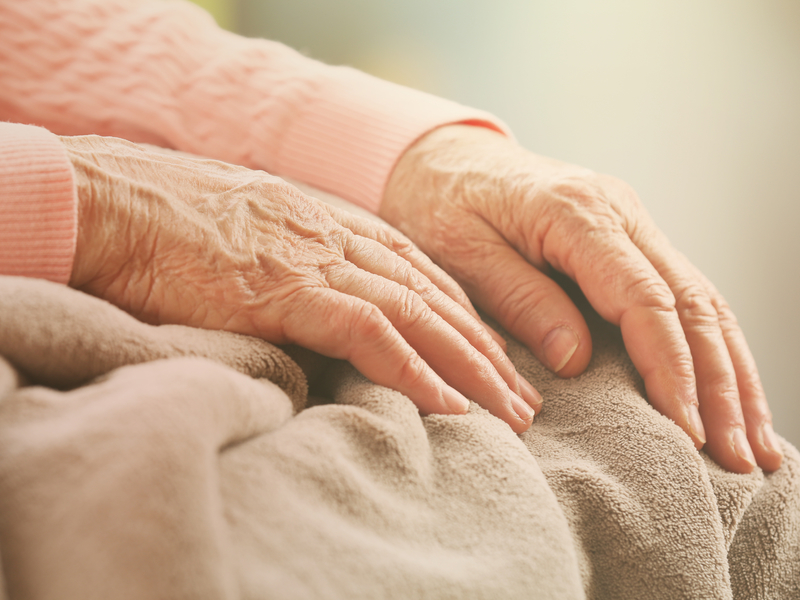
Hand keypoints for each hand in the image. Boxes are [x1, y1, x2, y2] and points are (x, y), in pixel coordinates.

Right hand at [62, 134, 539, 430]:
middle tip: (526, 398)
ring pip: (419, 316)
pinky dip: (413, 370)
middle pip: (436, 299)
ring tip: (511, 413)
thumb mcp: (255, 234)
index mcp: (334, 225)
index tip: (495, 359)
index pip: (423, 275)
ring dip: (471, 368)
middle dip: (487, 352)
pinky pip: (367, 332)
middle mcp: (339, 239)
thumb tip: (318, 305)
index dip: (467, 321)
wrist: (114, 201)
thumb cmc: (172, 223)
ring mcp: (316, 260)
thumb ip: (297, 263)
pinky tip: (448, 405)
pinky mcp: (286, 289)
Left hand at [381, 124, 782, 472]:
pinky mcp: (631, 243)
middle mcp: (621, 213)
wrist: (446, 161)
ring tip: (758, 445)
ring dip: (734, 375)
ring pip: (704, 302)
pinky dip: (713, 349)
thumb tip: (577, 359)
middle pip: (692, 304)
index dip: (671, 369)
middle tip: (740, 459)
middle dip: (722, 386)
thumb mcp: (462, 251)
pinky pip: (685, 297)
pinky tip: (733, 394)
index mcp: (578, 213)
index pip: (644, 299)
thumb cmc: (444, 205)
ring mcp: (633, 225)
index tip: (686, 431)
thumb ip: (521, 299)